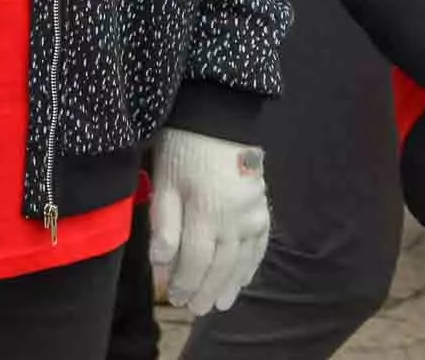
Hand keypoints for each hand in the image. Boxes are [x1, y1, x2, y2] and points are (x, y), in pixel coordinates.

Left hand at [149, 128, 270, 316]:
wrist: (218, 116)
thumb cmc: (182, 147)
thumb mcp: (164, 182)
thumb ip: (163, 225)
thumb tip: (161, 264)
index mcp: (204, 212)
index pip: (195, 261)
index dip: (184, 283)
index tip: (173, 298)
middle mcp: (233, 219)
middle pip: (220, 266)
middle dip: (205, 290)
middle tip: (195, 309)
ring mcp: (252, 214)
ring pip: (242, 260)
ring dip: (231, 285)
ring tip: (220, 303)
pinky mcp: (263, 207)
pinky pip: (260, 244)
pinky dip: (251, 265)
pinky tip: (244, 278)